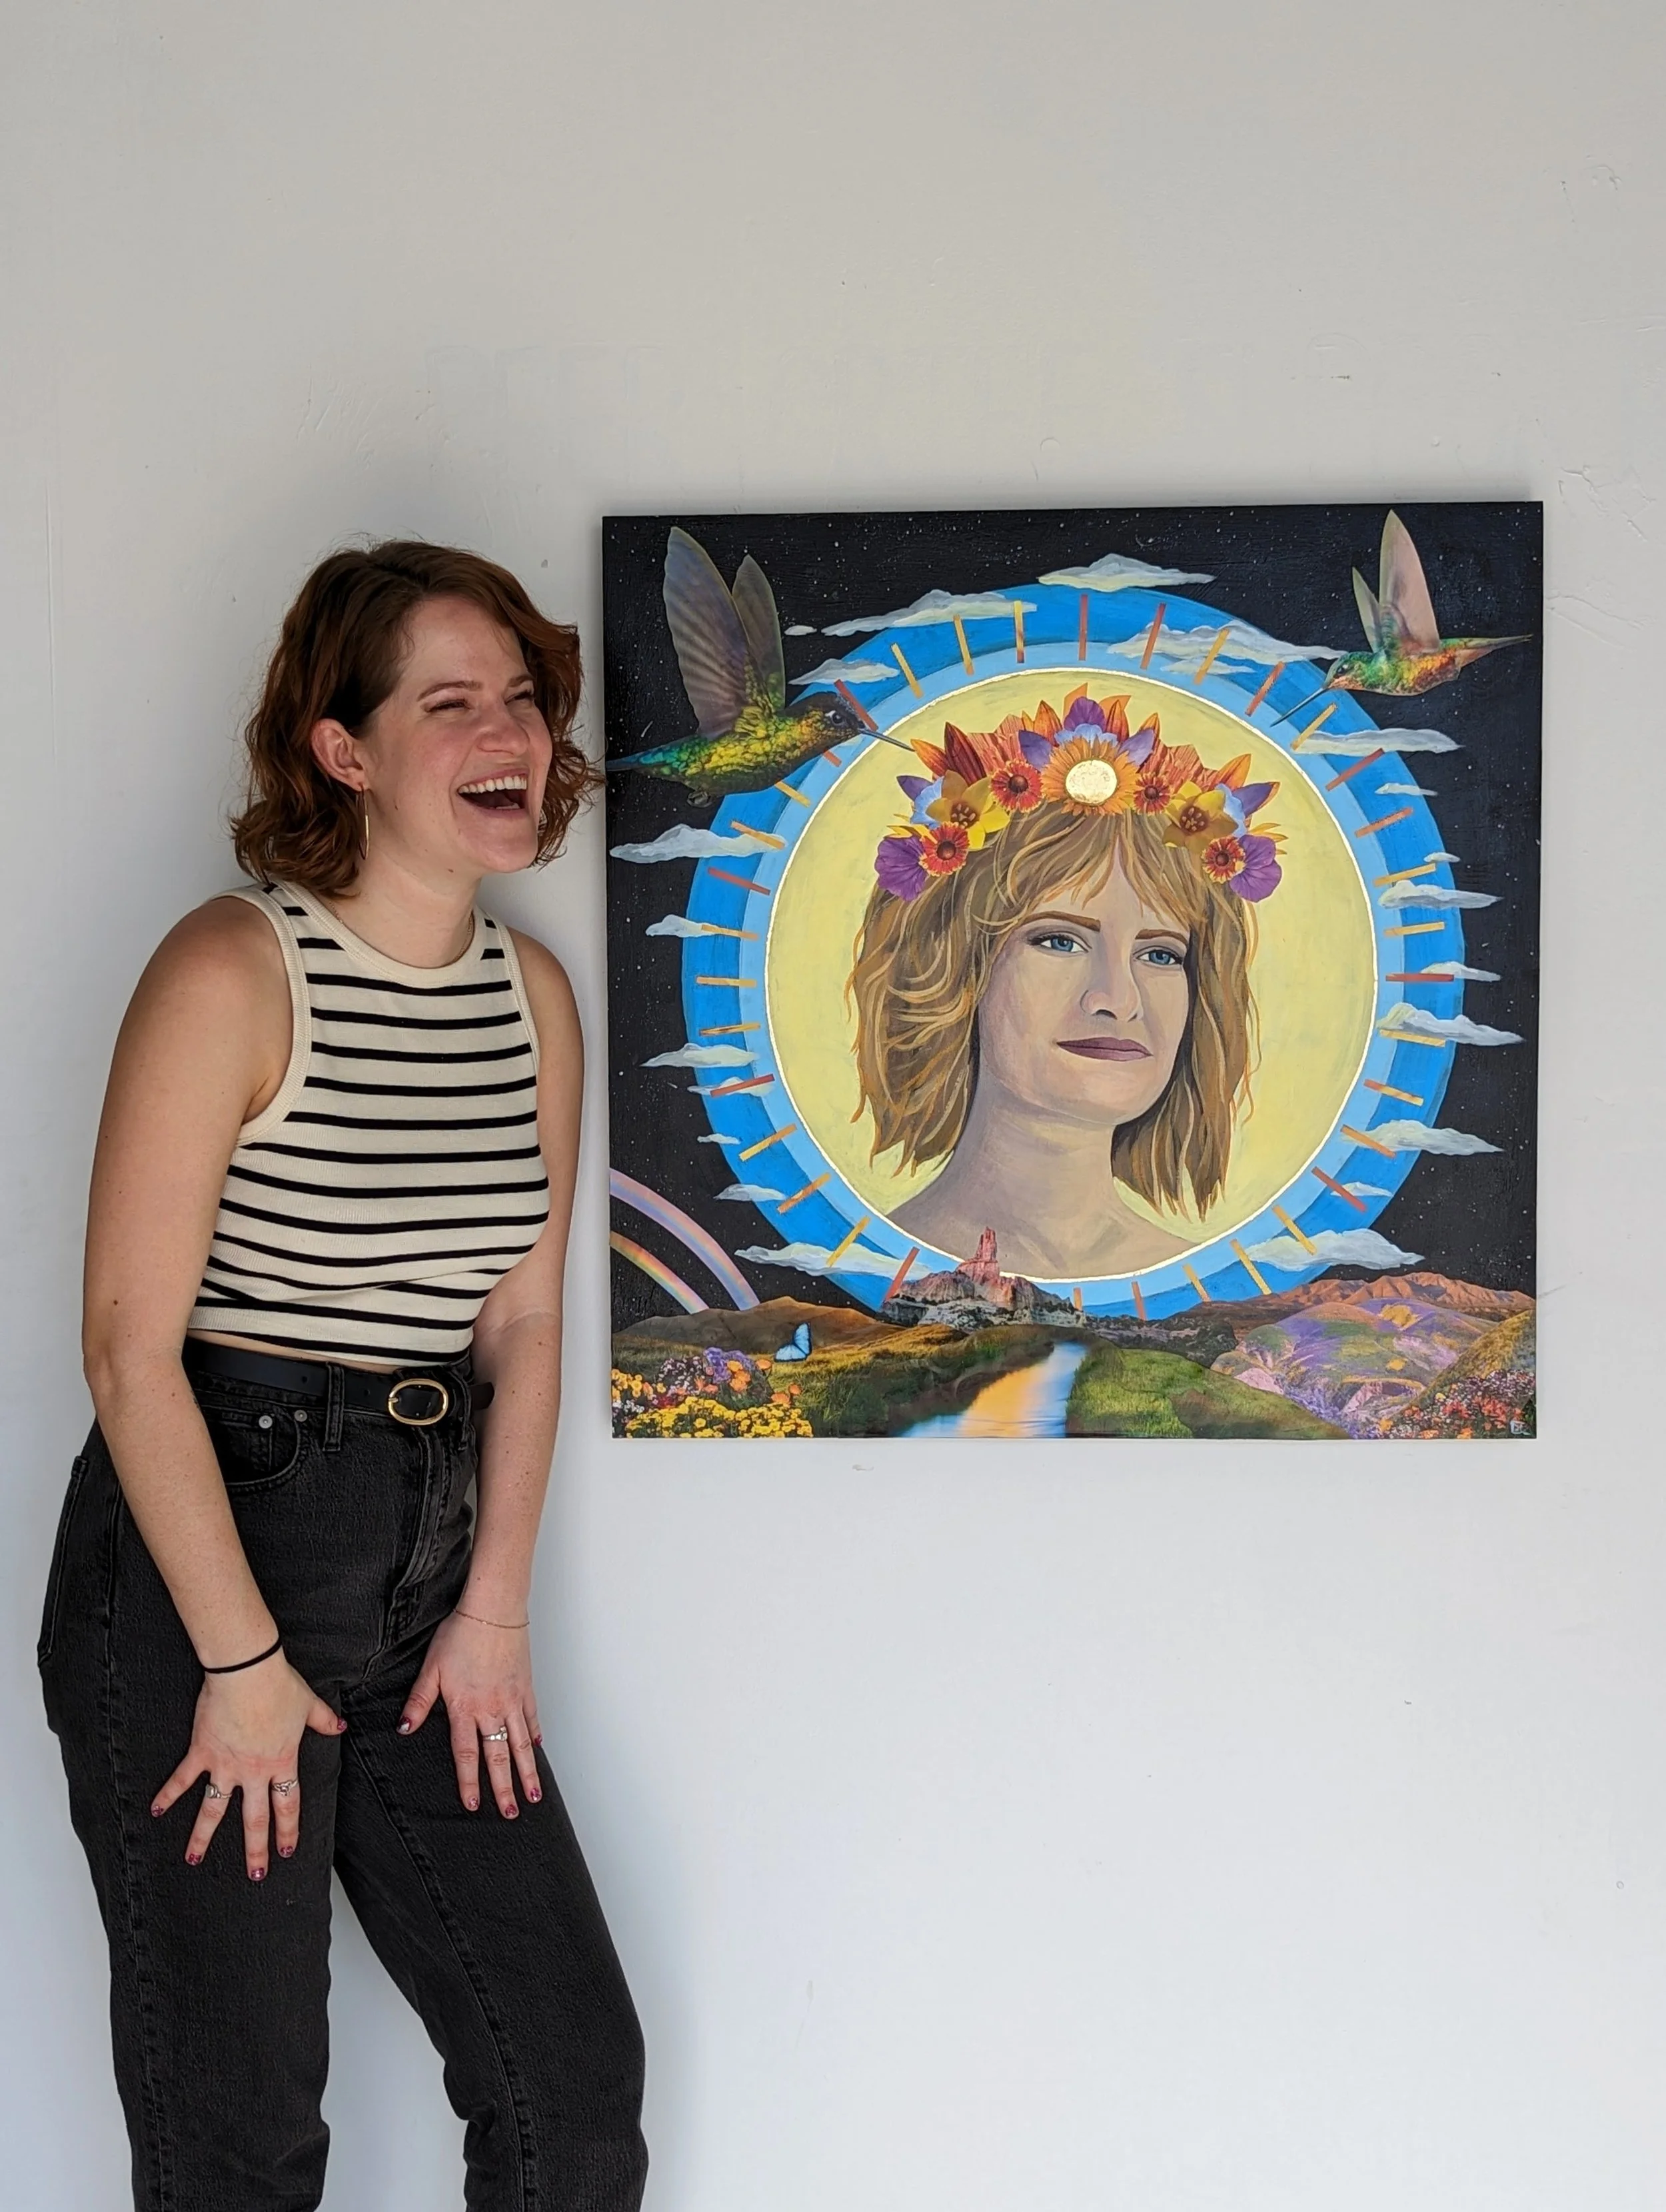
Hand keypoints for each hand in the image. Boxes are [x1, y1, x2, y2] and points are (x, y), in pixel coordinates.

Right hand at [151, 1656, 345, 1878]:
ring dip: (202, 1836)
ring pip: (214, 1809)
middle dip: (255, 1849)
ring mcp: (225, 1765)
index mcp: (281, 1762)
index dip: (287, 1830)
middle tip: (255, 1875)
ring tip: (194, 1860)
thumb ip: (324, 1720)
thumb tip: (340, 1726)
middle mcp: (253, 1771)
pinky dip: (168, 1795)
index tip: (286, 1851)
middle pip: (254, 1818)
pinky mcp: (202, 1752)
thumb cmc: (279, 1685)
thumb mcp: (309, 1704)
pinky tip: (155, 1811)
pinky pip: (183, 1778)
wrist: (247, 1671)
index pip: (287, 1804)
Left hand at [397, 1611, 542, 1817]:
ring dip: (528, 1772)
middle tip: (510, 1813)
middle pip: (499, 1757)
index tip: (474, 1804)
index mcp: (465, 1708)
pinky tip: (538, 1749)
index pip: (467, 1754)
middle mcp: (492, 1709)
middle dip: (505, 1789)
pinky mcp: (526, 1687)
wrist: (493, 1611)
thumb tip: (403, 1728)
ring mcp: (513, 1700)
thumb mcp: (431, 1668)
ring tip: (534, 1795)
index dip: (469, 1782)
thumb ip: (418, 1701)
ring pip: (521, 1744)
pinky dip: (535, 1736)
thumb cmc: (460, 1635)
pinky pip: (532, 1718)